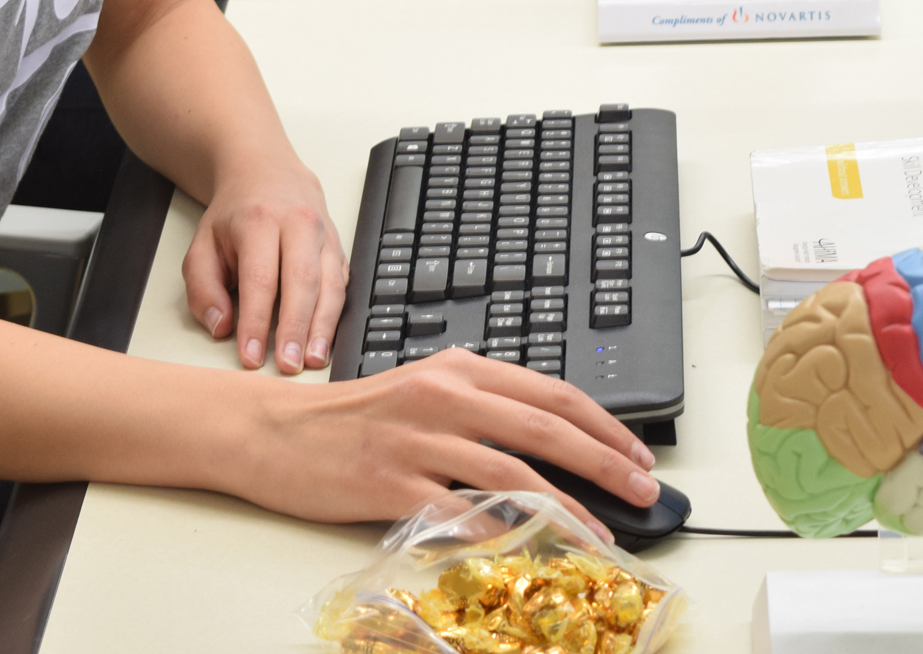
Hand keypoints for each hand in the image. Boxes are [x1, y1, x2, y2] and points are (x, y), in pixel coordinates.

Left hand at [183, 143, 347, 376]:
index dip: (255, 322)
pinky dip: (337, 313)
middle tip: (289, 365)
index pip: (260, 279)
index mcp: (259, 221)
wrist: (266, 171)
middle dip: (296, 328)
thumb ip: (202, 289)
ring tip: (314, 360)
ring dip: (323, 326)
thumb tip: (221, 327)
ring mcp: (323, 232)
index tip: (250, 357)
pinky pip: (343, 282)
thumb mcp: (201, 244)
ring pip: (330, 283)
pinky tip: (328, 338)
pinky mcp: (338, 245)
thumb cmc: (235, 215)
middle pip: (302, 281)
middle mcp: (298, 222)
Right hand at [232, 346, 657, 530]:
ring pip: (514, 475)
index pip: (552, 393)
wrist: (280, 431)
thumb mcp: (427, 392)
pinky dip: (499, 535)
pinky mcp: (392, 483)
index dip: (605, 425)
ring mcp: (420, 440)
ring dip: (566, 510)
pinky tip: (527, 554)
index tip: (638, 455)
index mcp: (462, 369)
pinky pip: (459, 513)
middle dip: (605, 463)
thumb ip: (483, 409)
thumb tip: (549, 444)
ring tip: (599, 539)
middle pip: (546, 429)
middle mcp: (447, 396)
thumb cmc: (356, 416)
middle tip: (643, 492)